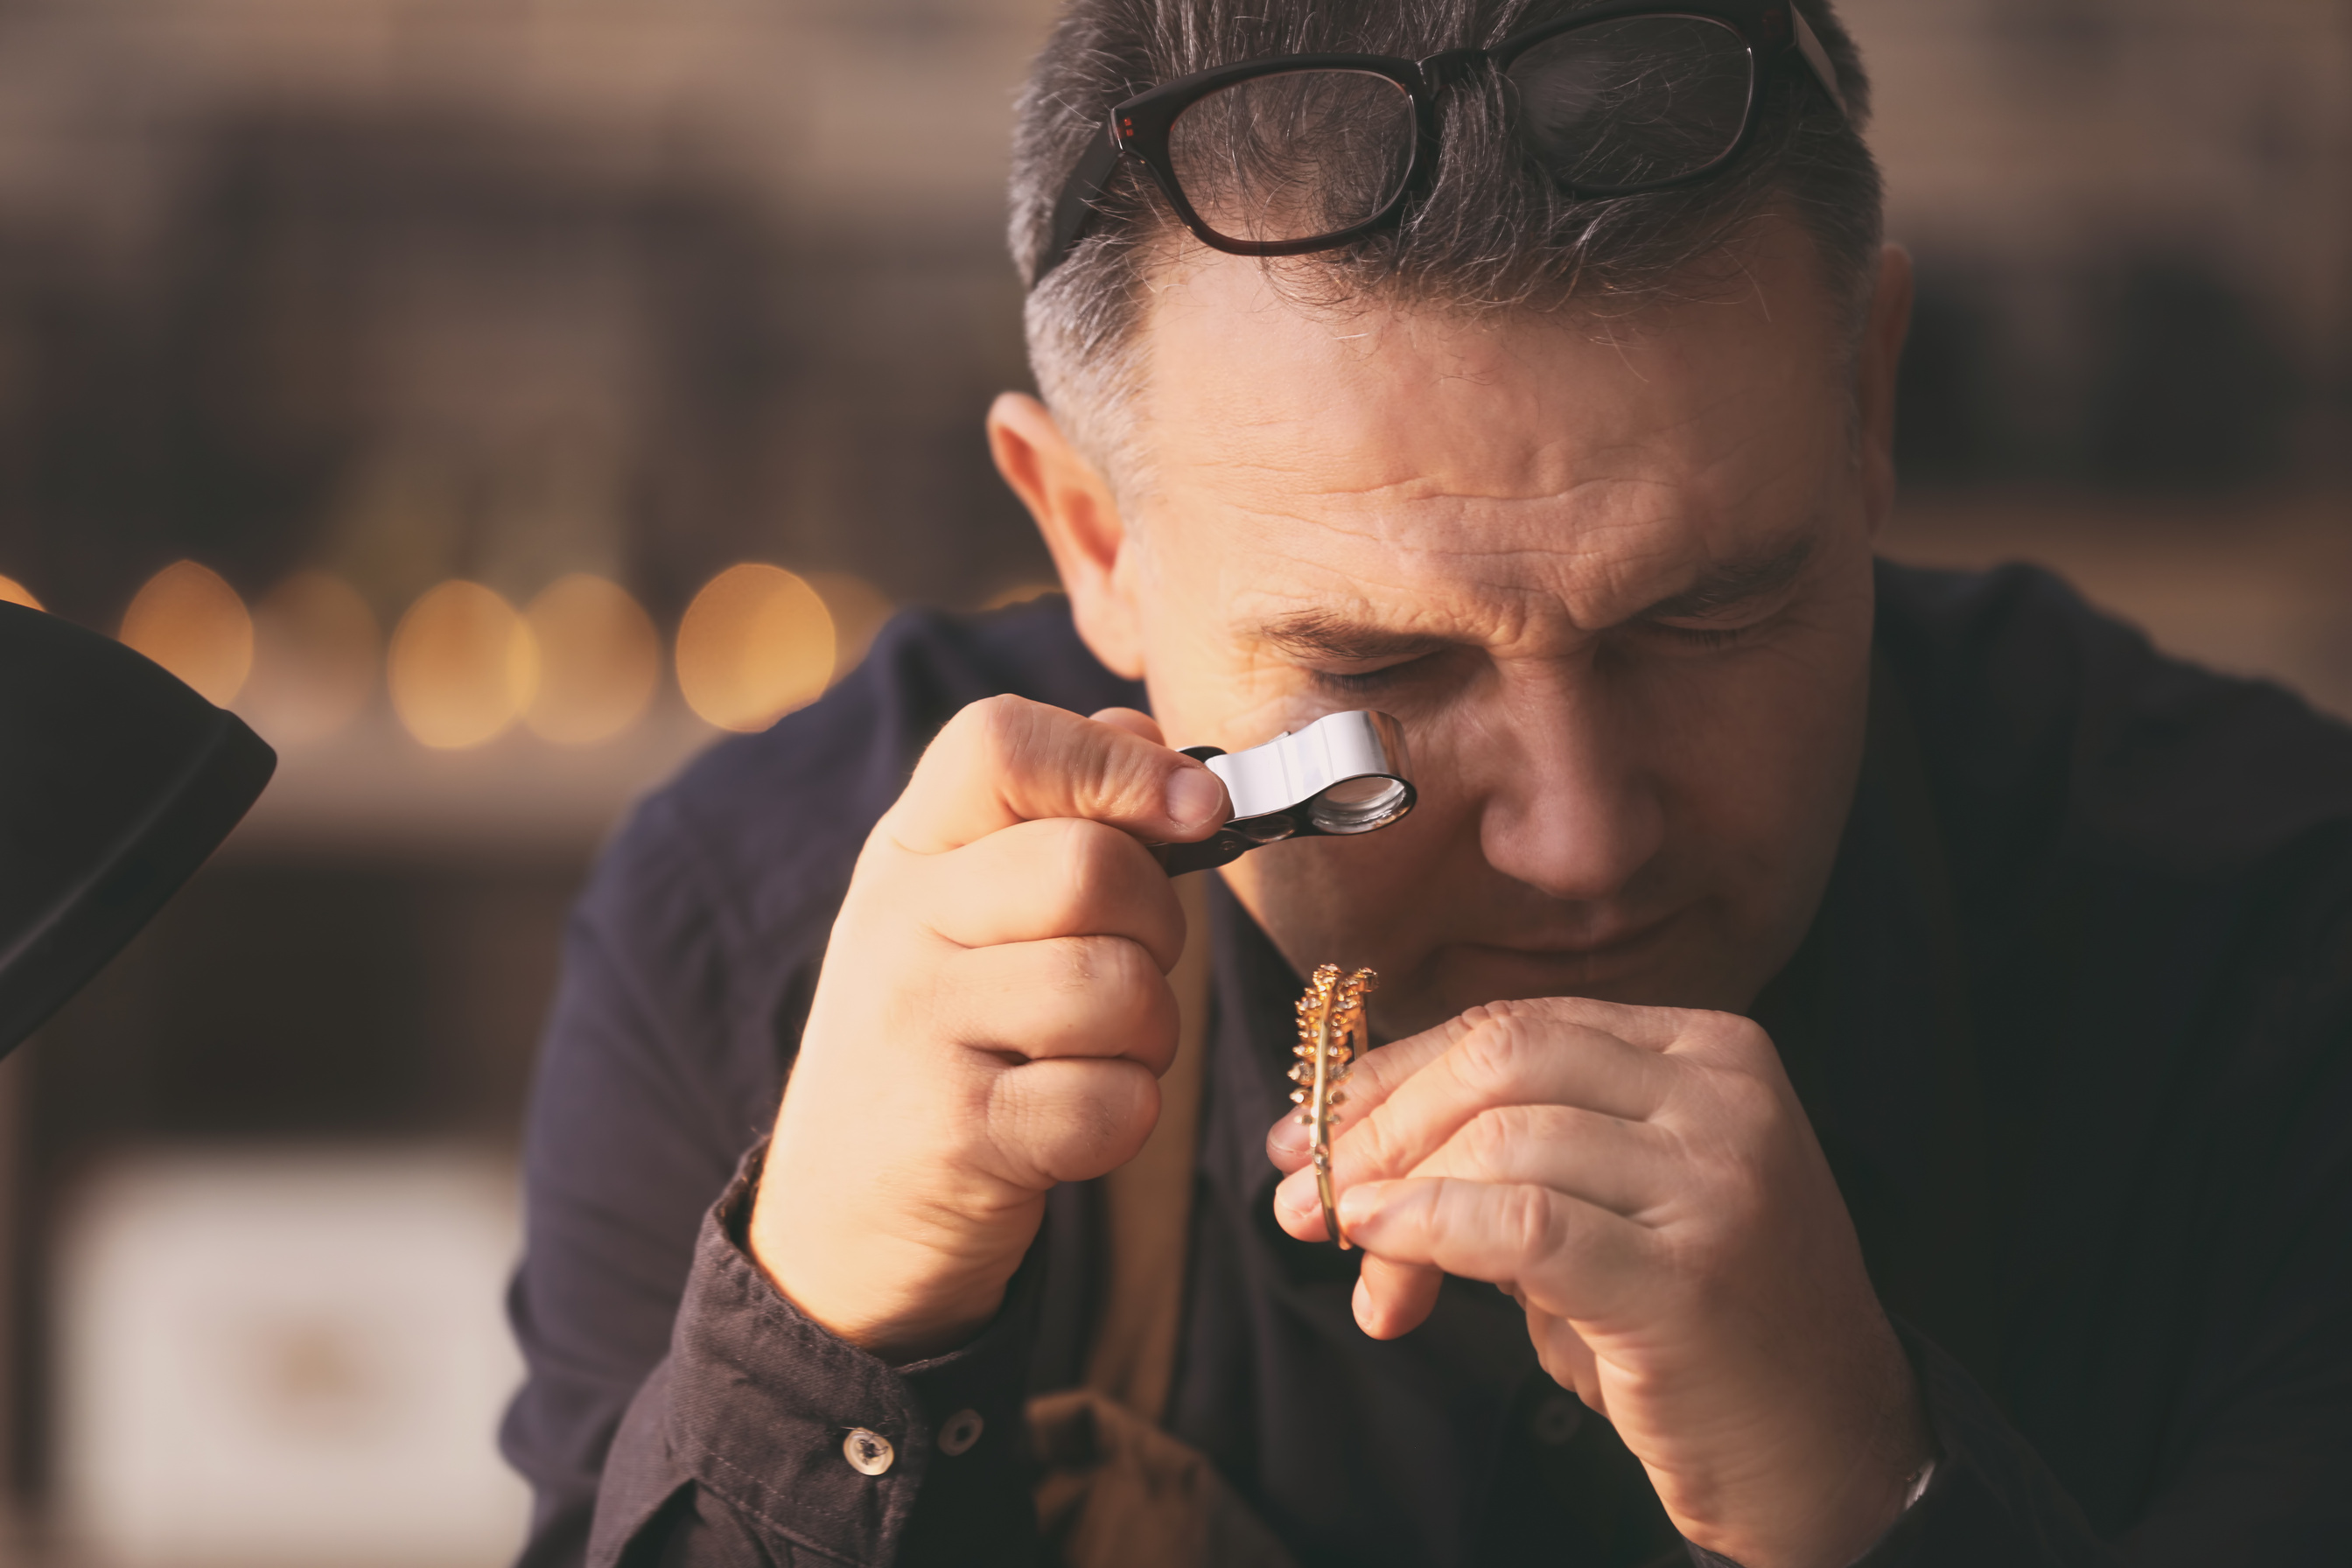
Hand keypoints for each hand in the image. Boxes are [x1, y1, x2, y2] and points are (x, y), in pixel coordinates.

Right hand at [751, 695, 1226, 1360]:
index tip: (1191, 811)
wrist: (839, 1217)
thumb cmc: (943, 1036)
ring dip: (1151, 1032)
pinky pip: (1118, 1100)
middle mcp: (896, 923)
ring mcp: (919, 1030)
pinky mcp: (960, 1136)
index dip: (1118, 763)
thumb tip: (1166, 749)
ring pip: (1123, 988)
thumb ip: (1053, 815)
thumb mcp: (959, 907)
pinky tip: (1074, 1121)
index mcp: (905, 848)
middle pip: (1093, 869)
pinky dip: (1128, 1115)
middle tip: (1132, 967)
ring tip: (1098, 1052)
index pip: (1000, 741)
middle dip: (1159, 925)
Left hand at [1268, 998, 1930, 1567]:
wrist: (1831, 1452)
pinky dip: (1427, 1228)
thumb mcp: (1611, 1205)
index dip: (1394, 1075)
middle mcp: (1723, 1095)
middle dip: (1379, 1123)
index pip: (1514, 1026)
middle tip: (1305, 1197)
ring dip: (1393, 1201)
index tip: (1310, 1136)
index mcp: (1709, 1049)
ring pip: (1500, 1137)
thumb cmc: (1699, 1326)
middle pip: (1499, 1059)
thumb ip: (1505, 1155)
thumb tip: (1337, 1147)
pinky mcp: (1688, 1276)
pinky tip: (1381, 1253)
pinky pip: (1519, 1223)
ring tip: (1359, 1270)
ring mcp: (1716, 1180)